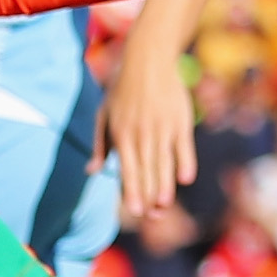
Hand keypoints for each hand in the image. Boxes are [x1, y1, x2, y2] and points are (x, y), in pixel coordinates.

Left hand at [104, 29, 197, 220]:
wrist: (148, 58)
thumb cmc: (123, 89)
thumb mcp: (104, 114)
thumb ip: (101, 145)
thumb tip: (92, 172)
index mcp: (122, 134)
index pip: (128, 169)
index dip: (131, 191)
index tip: (135, 211)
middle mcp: (142, 134)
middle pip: (147, 171)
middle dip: (148, 196)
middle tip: (152, 217)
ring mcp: (163, 128)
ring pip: (164, 162)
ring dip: (164, 186)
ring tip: (164, 205)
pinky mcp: (180, 120)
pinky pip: (183, 146)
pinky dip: (184, 162)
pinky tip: (185, 179)